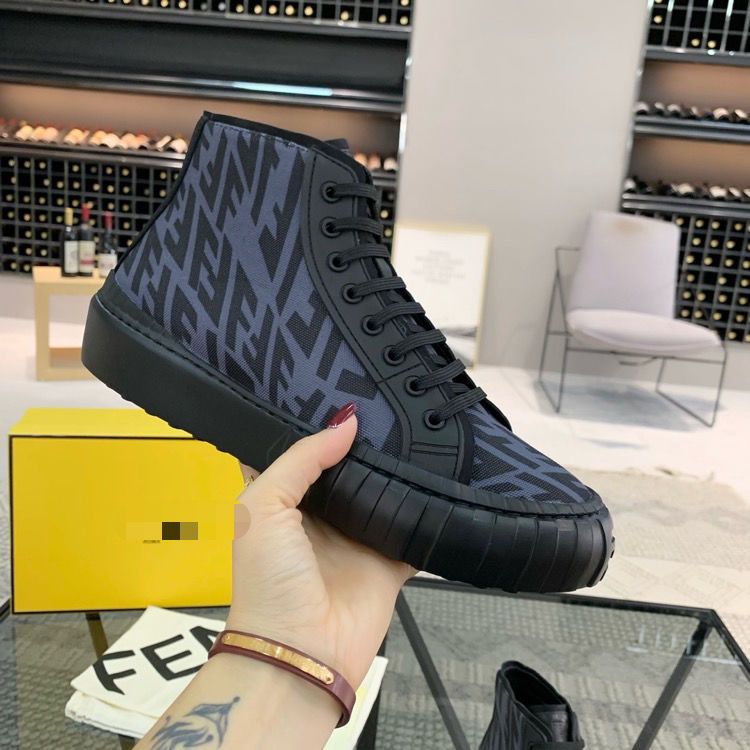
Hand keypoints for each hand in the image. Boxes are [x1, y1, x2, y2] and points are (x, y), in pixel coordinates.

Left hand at [227, 404, 414, 687]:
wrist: (303, 652)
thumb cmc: (268, 579)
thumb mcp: (262, 507)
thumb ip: (301, 459)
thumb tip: (347, 423)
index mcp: (284, 499)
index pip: (299, 451)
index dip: (313, 423)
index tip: (336, 386)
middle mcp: (321, 513)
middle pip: (346, 467)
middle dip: (364, 440)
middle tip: (389, 399)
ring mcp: (357, 536)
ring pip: (382, 491)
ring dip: (396, 469)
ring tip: (418, 422)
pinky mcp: (389, 559)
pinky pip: (413, 526)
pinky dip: (427, 508)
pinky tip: (444, 474)